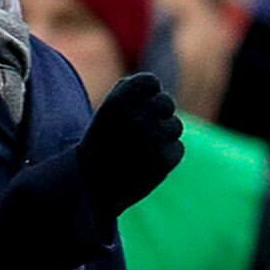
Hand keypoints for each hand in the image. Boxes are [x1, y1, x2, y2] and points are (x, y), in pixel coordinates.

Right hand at [77, 73, 183, 217]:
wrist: (92, 188)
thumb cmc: (100, 145)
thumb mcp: (105, 113)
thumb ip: (127, 92)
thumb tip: (154, 86)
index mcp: (118, 103)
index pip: (150, 82)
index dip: (146, 94)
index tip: (136, 107)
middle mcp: (136, 118)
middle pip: (166, 102)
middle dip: (158, 114)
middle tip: (142, 129)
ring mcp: (152, 139)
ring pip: (175, 126)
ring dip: (162, 136)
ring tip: (141, 150)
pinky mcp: (164, 160)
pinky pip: (177, 148)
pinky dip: (165, 156)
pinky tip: (147, 164)